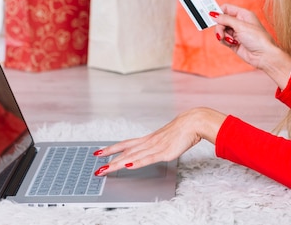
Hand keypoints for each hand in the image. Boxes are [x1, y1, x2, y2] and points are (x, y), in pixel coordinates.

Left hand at [93, 108, 225, 176]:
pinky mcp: (164, 152)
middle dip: (111, 160)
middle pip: (126, 152)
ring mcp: (156, 147)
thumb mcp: (167, 138)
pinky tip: (128, 165)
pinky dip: (138, 162)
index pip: (126, 144)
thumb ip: (159, 145)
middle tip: (97, 167)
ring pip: (133, 156)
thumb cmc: (183, 129)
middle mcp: (149, 142)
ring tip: (106, 169)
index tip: (100, 152)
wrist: (193, 122)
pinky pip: (148, 158)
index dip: (112, 148)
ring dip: (119, 163)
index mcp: (149, 139)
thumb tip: (153, 149)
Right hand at [210, 4, 277, 68]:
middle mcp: (239, 23)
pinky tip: (232, 43)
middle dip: (219, 27)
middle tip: (220, 33)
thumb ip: (226, 19)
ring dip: (222, 35)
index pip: (226, 8)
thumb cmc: (258, 39)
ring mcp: (236, 33)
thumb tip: (213, 14)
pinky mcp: (233, 43)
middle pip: (221, 20)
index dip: (218, 12)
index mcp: (243, 14)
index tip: (210, 16)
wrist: (264, 56)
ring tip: (229, 40)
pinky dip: (224, 41)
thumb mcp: (241, 26)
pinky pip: (223, 39)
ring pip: (221, 30)